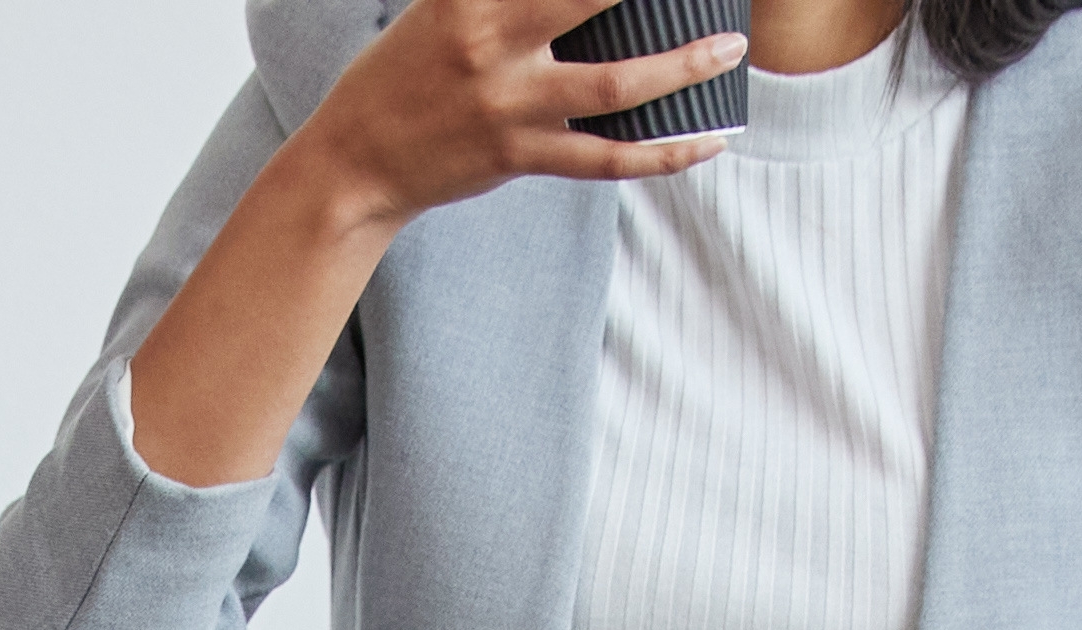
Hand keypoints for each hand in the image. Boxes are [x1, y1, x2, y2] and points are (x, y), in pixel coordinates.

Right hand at [123, 0, 735, 483]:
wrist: (353, 162)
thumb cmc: (401, 74)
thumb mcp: (438, 10)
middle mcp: (490, 43)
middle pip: (595, 0)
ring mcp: (507, 104)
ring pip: (617, 86)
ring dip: (683, 68)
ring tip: (728, 50)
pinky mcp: (517, 156)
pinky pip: (606, 159)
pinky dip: (662, 154)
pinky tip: (705, 142)